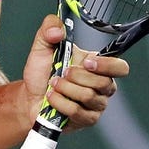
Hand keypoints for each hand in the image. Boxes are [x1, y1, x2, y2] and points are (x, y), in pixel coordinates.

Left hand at [21, 14, 129, 131]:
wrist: (29, 96)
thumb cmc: (41, 71)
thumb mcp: (42, 45)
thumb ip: (49, 28)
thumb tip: (58, 30)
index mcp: (97, 65)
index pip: (119, 67)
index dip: (107, 65)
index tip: (86, 63)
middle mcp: (102, 85)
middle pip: (104, 83)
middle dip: (77, 77)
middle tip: (61, 73)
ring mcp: (96, 104)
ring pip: (89, 97)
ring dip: (66, 89)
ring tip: (53, 84)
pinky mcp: (87, 119)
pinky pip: (78, 112)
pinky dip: (60, 102)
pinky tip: (52, 98)